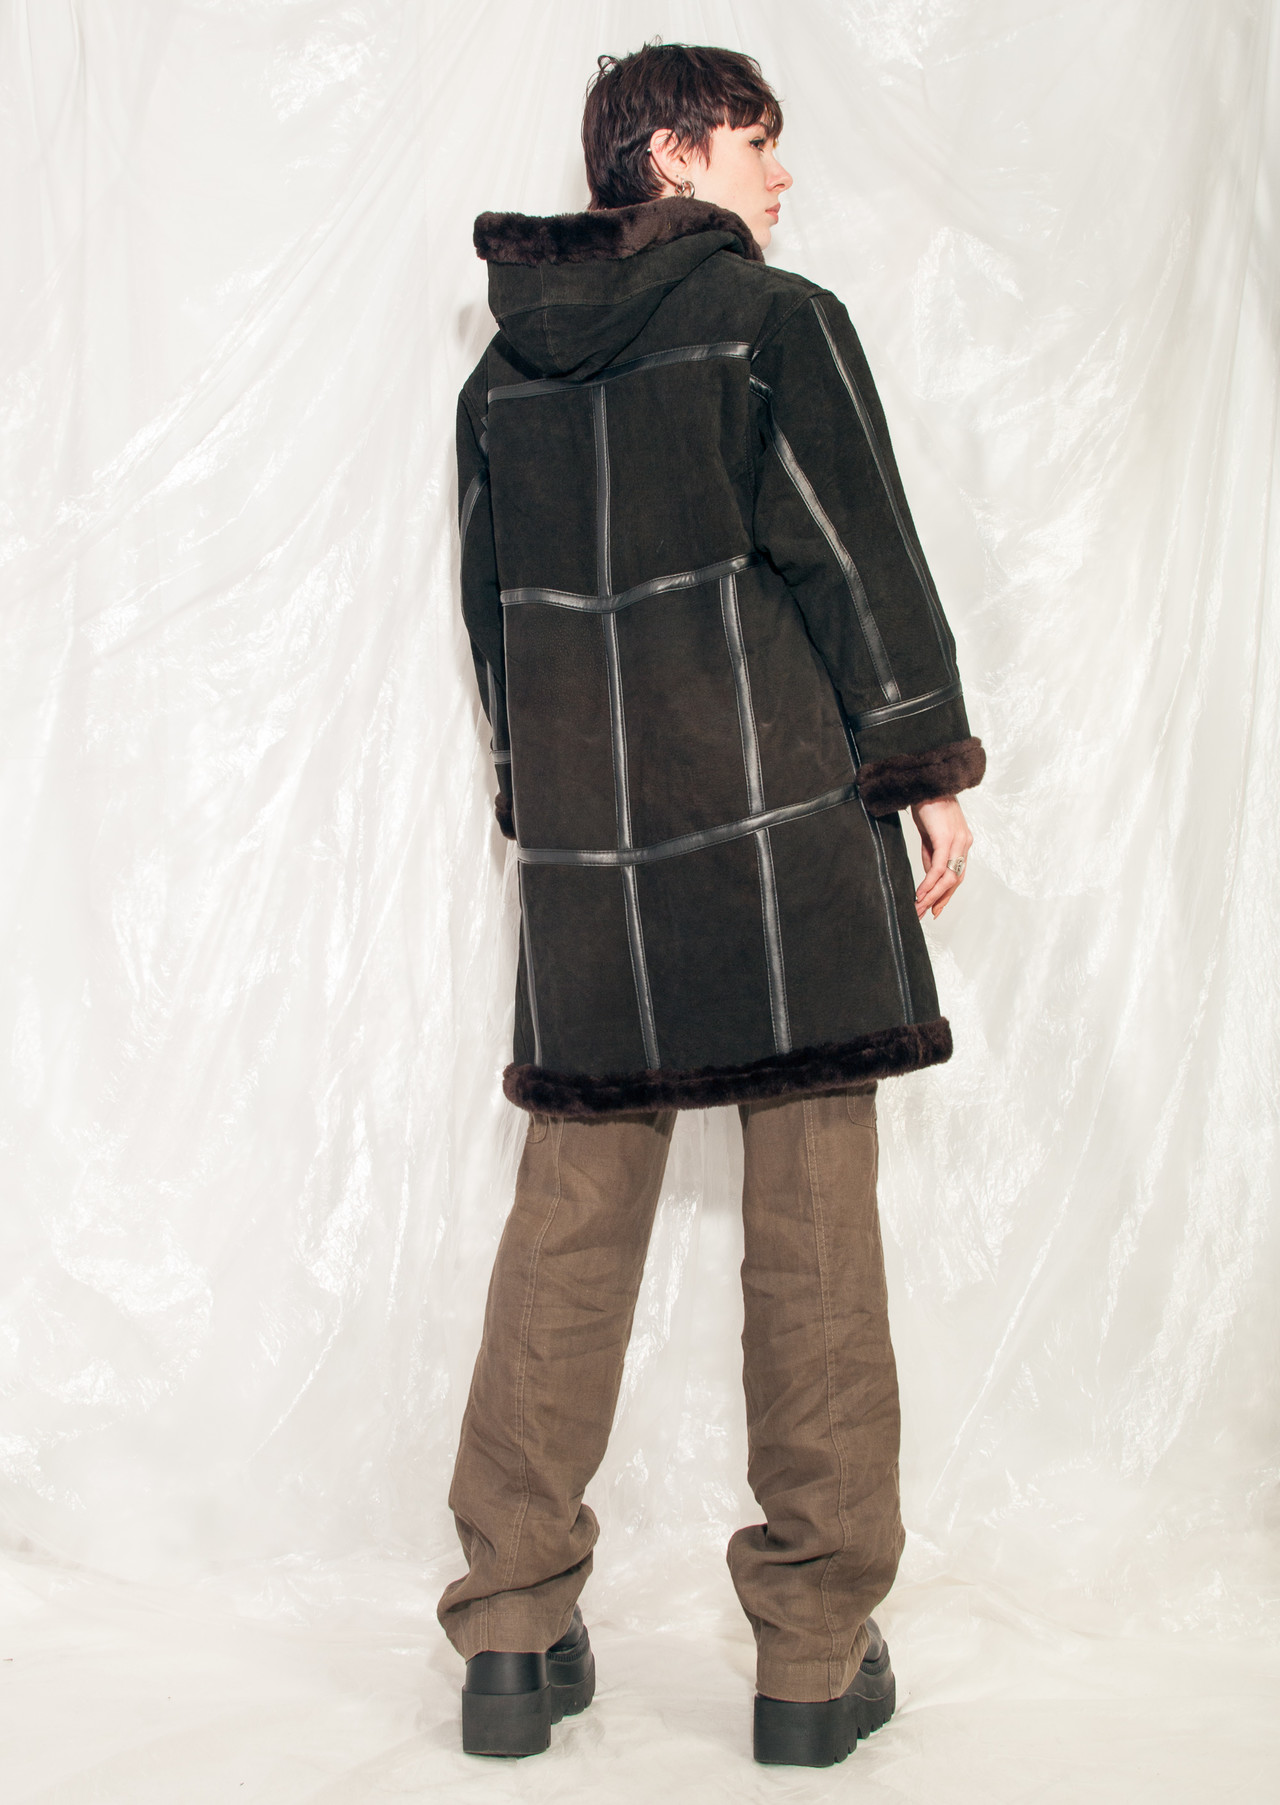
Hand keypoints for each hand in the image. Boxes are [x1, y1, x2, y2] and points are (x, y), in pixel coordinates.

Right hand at [910, 796, 972, 918]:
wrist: (926, 783)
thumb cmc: (927, 805)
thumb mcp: (930, 835)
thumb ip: (932, 855)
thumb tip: (930, 877)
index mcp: (962, 842)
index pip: (958, 875)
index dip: (947, 894)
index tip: (935, 908)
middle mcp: (965, 843)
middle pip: (956, 880)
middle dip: (940, 899)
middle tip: (926, 914)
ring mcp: (958, 841)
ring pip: (949, 877)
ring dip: (933, 895)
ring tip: (920, 907)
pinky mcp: (946, 838)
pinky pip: (939, 868)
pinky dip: (930, 883)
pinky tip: (920, 893)